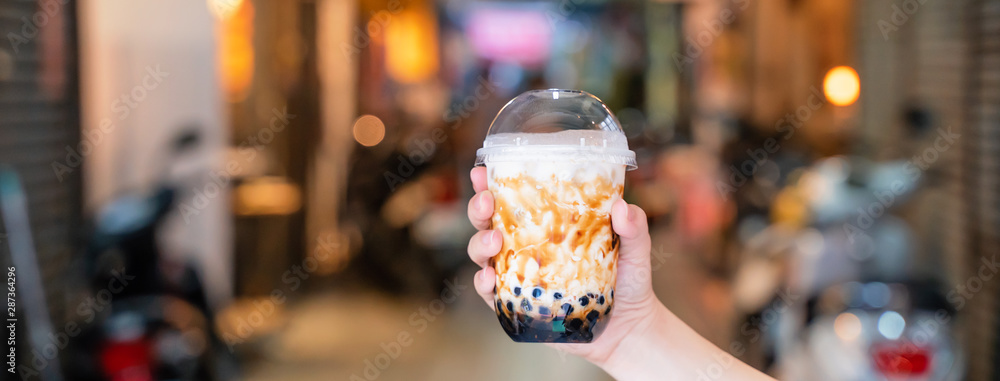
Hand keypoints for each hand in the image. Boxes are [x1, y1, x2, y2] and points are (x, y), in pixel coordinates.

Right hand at [465, 167, 660, 365]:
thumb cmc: (629, 282)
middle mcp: (526, 248)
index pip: (514, 199)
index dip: (492, 184)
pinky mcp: (517, 304)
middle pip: (488, 222)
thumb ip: (634, 227)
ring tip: (495, 240)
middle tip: (487, 202)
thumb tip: (622, 206)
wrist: (629, 328)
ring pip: (483, 254)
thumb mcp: (636, 249)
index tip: (483, 170)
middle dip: (478, 209)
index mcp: (547, 225)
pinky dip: (483, 284)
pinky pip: (490, 293)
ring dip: (480, 243)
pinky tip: (489, 277)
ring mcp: (519, 276)